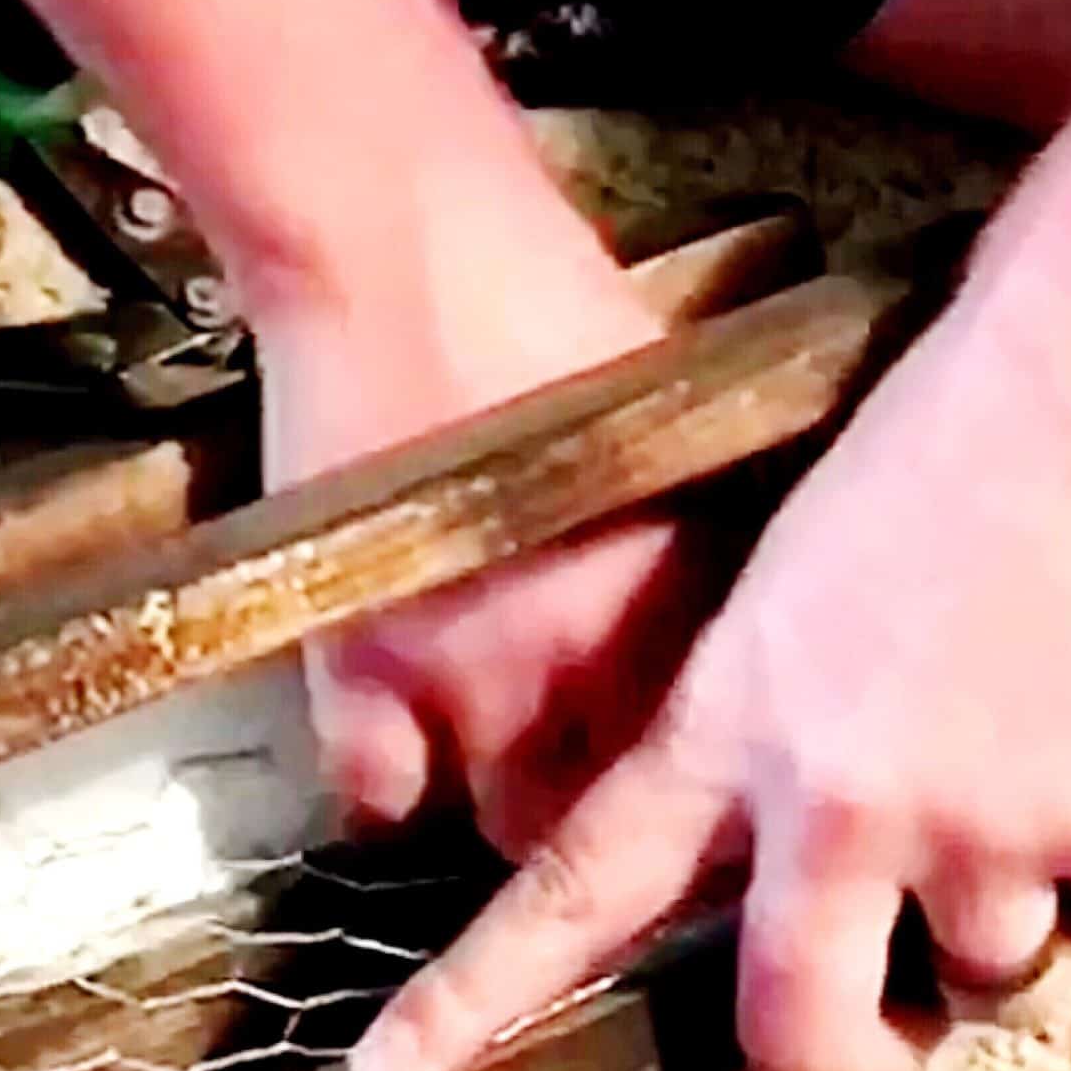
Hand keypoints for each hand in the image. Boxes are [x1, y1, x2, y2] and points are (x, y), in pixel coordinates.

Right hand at [260, 240, 731, 860]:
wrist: (396, 251)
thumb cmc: (540, 305)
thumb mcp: (664, 433)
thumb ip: (685, 565)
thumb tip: (710, 646)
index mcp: (681, 596)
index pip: (712, 758)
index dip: (698, 794)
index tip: (676, 784)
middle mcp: (587, 659)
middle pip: (608, 806)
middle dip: (596, 802)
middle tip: (575, 768)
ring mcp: (466, 676)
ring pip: (496, 818)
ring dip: (495, 791)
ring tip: (486, 750)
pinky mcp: (358, 668)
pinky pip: (374, 793)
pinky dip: (383, 779)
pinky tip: (391, 738)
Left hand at [348, 151, 1070, 1070]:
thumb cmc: (936, 447)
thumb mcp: (782, 595)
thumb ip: (749, 736)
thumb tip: (770, 843)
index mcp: (726, 726)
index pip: (569, 891)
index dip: (473, 999)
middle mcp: (836, 798)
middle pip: (799, 1030)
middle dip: (841, 1059)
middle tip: (877, 1038)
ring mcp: (984, 823)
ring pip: (993, 972)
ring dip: (1006, 911)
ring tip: (1028, 771)